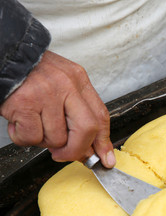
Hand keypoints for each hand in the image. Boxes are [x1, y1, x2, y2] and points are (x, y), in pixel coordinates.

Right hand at [0, 51, 115, 166]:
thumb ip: (77, 112)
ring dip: (42, 141)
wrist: (2, 57)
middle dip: (76, 150)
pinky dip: (23, 138)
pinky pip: (32, 137)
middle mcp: (66, 85)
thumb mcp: (61, 85)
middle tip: (62, 154)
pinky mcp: (24, 104)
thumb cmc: (30, 75)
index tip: (105, 158)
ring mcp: (46, 94)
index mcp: (78, 80)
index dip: (103, 142)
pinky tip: (19, 124)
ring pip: (56, 138)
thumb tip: (89, 148)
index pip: (100, 116)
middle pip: (87, 130)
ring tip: (32, 124)